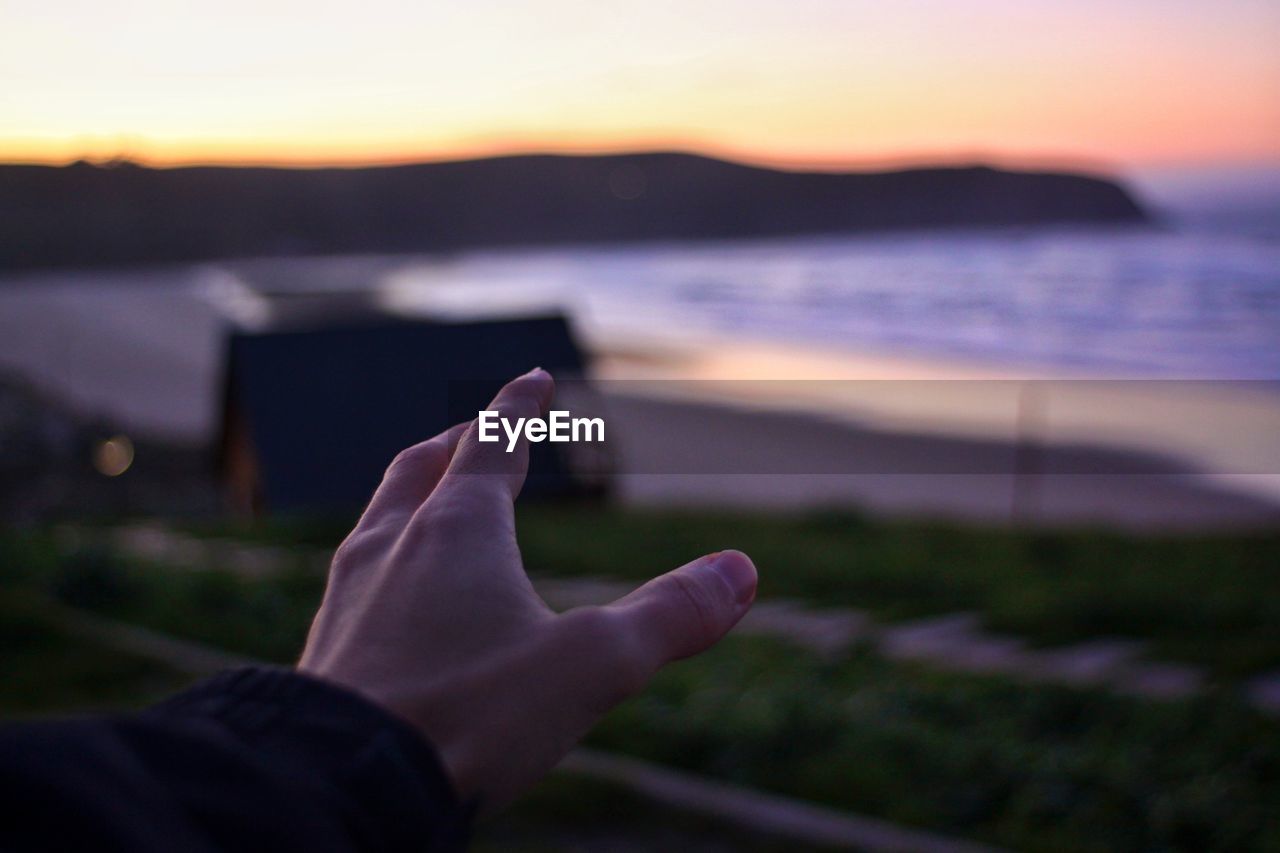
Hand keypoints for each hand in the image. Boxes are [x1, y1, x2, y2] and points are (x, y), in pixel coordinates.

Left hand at [298, 368, 756, 812]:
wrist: (336, 787)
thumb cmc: (466, 717)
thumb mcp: (590, 667)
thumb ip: (668, 616)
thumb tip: (741, 571)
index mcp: (458, 530)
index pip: (491, 442)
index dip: (518, 407)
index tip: (531, 376)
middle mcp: (394, 546)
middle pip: (421, 468)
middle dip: (455, 443)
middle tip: (472, 431)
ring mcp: (349, 595)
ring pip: (381, 518)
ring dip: (412, 495)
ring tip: (430, 503)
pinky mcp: (324, 648)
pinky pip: (356, 577)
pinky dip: (385, 559)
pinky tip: (391, 600)